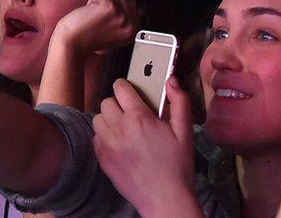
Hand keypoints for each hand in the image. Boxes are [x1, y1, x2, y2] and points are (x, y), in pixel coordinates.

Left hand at [52, 0, 138, 57]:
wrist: (71, 44)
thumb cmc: (87, 40)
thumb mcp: (114, 34)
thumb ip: (128, 22)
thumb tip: (141, 9)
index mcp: (134, 31)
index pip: (133, 6)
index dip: (116, 11)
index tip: (106, 23)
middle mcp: (130, 25)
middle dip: (109, 5)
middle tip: (99, 21)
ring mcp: (121, 16)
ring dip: (100, 3)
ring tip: (94, 18)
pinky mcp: (110, 7)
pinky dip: (92, 0)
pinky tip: (89, 14)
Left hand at [94, 78, 196, 215]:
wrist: (164, 199)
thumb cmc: (177, 166)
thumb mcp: (185, 131)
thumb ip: (180, 102)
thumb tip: (171, 80)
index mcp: (139, 118)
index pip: (120, 88)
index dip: (126, 87)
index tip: (131, 92)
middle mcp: (119, 128)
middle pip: (106, 102)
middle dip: (118, 103)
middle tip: (130, 113)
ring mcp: (107, 145)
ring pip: (98, 119)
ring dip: (109, 119)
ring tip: (123, 128)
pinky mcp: (102, 160)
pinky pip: (95, 138)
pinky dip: (104, 137)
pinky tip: (119, 144)